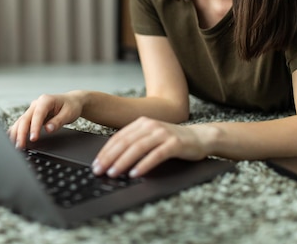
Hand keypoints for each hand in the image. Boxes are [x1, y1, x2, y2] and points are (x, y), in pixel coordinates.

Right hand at [8, 91, 85, 148]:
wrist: (72, 101)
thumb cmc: (71, 106)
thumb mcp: (69, 113)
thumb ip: (58, 121)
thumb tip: (48, 129)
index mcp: (46, 100)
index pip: (37, 114)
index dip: (34, 127)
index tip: (33, 138)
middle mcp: (37, 104)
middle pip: (25, 118)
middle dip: (21, 133)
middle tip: (20, 146)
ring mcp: (33, 109)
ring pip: (21, 121)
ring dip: (17, 133)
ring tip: (16, 145)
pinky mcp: (32, 115)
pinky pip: (22, 123)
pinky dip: (17, 131)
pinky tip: (12, 138)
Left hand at [91, 117, 214, 177]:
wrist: (200, 137)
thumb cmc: (173, 141)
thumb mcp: (151, 138)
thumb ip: (135, 143)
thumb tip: (112, 159)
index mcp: (142, 123)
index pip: (119, 137)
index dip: (105, 151)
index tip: (96, 164)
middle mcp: (151, 125)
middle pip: (125, 142)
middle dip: (109, 157)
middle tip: (99, 170)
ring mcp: (163, 133)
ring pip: (138, 148)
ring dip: (123, 161)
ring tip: (113, 173)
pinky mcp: (174, 144)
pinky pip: (156, 155)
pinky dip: (144, 165)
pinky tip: (135, 173)